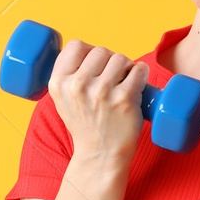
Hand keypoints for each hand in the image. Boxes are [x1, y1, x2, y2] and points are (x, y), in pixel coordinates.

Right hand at [47, 40, 148, 164]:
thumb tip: (86, 49)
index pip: (76, 45)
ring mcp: (102, 92)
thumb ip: (68, 74)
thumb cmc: (86, 124)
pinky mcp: (124, 99)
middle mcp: (77, 86)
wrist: (101, 154)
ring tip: (122, 85)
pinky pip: (139, 69)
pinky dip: (141, 74)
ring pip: (120, 58)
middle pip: (101, 50)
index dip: (89, 52)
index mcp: (58, 83)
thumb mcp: (63, 99)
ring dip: (126, 68)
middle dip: (110, 62)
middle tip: (112, 80)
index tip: (95, 66)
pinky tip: (137, 85)